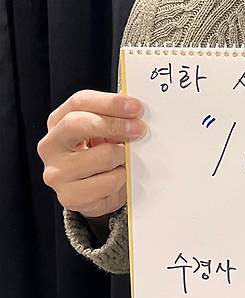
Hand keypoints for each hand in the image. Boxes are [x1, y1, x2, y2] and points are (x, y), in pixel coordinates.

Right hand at [37, 90, 145, 219]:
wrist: (100, 191)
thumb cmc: (104, 152)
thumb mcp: (109, 129)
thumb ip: (118, 114)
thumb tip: (134, 102)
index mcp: (59, 120)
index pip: (80, 101)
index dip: (110, 102)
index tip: (136, 107)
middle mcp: (51, 144)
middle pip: (78, 123)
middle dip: (114, 124)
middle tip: (139, 129)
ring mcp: (55, 172)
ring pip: (101, 155)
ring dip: (123, 155)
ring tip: (128, 157)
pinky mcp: (68, 196)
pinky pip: (108, 182)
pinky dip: (122, 177)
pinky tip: (119, 175)